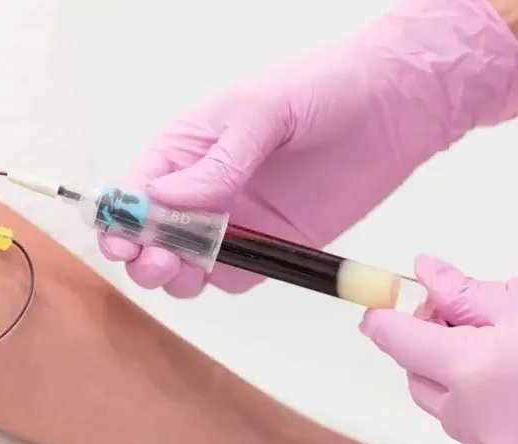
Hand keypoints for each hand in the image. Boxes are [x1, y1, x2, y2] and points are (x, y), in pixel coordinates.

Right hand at [100, 0, 517, 296]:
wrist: (395, 107)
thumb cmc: (323, 89)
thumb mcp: (261, 112)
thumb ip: (216, 161)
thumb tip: (162, 200)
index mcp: (189, 150)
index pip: (139, 189)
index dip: (122, 217)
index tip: (122, 237)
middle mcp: (206, 190)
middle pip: (154, 235)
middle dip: (143, 252)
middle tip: (155, 258)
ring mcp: (238, 222)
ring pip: (188, 263)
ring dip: (173, 273)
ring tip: (179, 268)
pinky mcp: (274, 247)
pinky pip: (235, 275)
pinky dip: (220, 280)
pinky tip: (222, 270)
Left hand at [360, 255, 517, 443]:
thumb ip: (462, 293)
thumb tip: (425, 276)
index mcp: (475, 370)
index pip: (402, 344)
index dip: (383, 322)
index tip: (376, 310)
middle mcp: (486, 419)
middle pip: (420, 384)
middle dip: (424, 349)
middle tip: (451, 316)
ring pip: (451, 413)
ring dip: (453, 380)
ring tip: (494, 345)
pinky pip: (489, 433)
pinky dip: (488, 407)